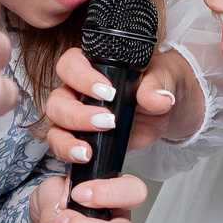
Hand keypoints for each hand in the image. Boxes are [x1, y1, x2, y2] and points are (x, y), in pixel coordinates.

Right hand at [40, 47, 197, 166]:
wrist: (167, 109)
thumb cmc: (159, 84)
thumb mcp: (164, 79)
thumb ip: (158, 85)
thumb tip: (157, 98)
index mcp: (93, 65)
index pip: (71, 65)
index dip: (82, 78)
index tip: (108, 93)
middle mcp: (78, 89)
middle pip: (58, 99)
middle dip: (77, 114)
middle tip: (106, 122)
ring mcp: (77, 114)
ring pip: (56, 124)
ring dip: (68, 138)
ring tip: (88, 150)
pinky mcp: (82, 137)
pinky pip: (63, 145)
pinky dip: (69, 153)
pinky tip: (86, 158)